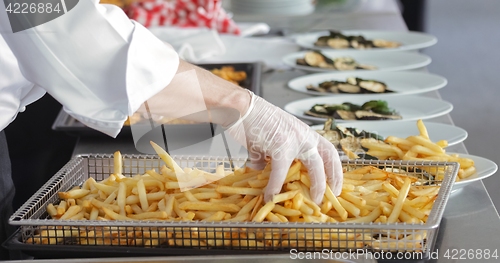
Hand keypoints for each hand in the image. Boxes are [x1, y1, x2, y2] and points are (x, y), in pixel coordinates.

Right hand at [227, 92, 342, 203]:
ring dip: (316, 185)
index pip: (327, 150)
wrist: (240, 107)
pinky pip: (280, 172)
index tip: (335, 183)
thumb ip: (267, 154)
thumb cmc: (251, 120)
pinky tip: (270, 196)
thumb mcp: (267, 138)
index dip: (334, 167)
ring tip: (314, 200)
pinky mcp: (280, 146)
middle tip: (331, 195)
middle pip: (327, 158)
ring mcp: (295, 140)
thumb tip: (260, 169)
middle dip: (332, 178)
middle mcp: (304, 135)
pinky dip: (275, 186)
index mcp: (303, 132)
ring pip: (314, 166)